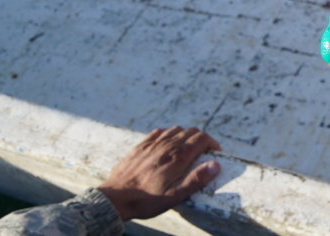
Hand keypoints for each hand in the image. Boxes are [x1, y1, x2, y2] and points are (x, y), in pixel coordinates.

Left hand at [97, 127, 220, 220]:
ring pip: (176, 129)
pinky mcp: (141, 146)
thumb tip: (215, 165)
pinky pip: (160, 132)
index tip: (215, 152)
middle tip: (204, 151)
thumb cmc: (145, 200)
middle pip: (191, 132)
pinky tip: (168, 143)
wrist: (114, 199)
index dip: (212, 143)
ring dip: (186, 135)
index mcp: (177, 157)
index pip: (201, 139)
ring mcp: (152, 144)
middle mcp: (166, 146)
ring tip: (187, 148)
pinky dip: (169, 134)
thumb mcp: (174, 196)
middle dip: (202, 139)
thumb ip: (196, 180)